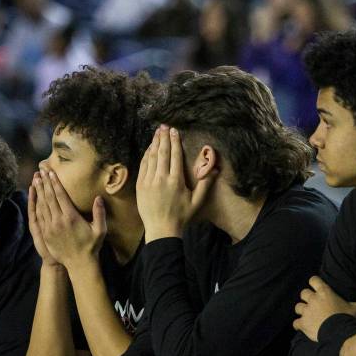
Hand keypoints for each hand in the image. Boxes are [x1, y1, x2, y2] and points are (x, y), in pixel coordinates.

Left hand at [28, 171, 105, 271]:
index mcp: (71, 217)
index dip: (55, 183)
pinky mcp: (46, 234)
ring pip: (42, 205)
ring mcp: (50, 227)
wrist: (79, 264)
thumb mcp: (100, 230)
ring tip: (36, 180)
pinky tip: (35, 197)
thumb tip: (98, 198)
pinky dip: (36, 205)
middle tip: (41, 171)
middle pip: (49, 198)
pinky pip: (40, 216)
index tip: (51, 173)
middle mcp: (59, 221)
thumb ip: (100, 213)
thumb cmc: (91, 246)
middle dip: (45, 183)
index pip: (60, 196)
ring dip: (39, 191)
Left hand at [136, 126, 216, 241]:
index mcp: (176, 181)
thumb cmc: (181, 216)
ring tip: (157, 133)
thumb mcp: (196, 202)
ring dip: (154, 143)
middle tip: (164, 126)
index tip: (175, 131)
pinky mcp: (140, 186)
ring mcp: (149, 182)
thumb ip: (205, 184)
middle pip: (162, 153)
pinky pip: (143, 166)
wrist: (161, 230)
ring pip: (151, 157)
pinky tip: (149, 149)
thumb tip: (214, 169)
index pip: (175, 156)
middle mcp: (162, 179)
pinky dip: (146, 155)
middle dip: (163, 138)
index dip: (175, 142)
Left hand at [293, 276, 355, 340]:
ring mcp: (306, 311)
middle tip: (312, 303)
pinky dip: (298, 325)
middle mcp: (313, 299)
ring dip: (301, 311)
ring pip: (298, 307)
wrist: (338, 334)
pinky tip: (302, 327)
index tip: (316, 287)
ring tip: (307, 316)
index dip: (314, 283)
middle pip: (303, 293)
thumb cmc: (347, 318)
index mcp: (325, 292)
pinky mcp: (302, 323)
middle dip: (306, 298)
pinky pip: (295, 322)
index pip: (313, 280)